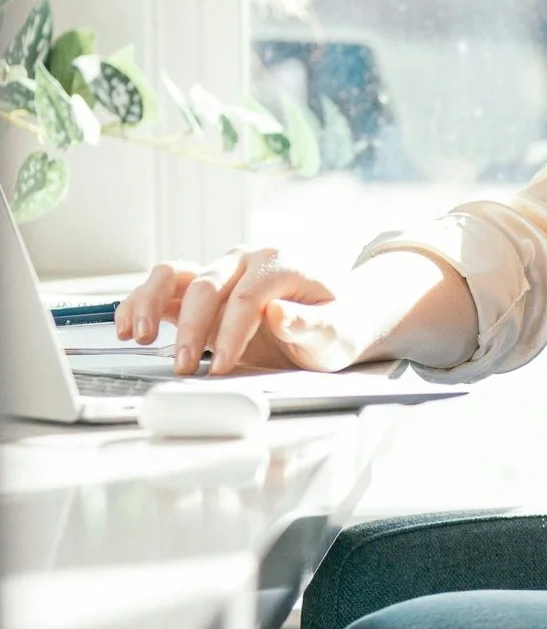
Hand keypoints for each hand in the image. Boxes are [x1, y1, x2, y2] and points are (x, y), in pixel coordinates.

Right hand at [114, 248, 371, 377]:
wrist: (332, 317)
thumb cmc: (335, 324)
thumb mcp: (337, 331)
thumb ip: (312, 324)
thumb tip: (279, 313)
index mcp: (281, 264)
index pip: (247, 296)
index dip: (230, 332)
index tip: (220, 367)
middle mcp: (245, 260)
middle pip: (207, 285)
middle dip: (191, 329)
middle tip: (185, 368)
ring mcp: (220, 271)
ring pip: (174, 273)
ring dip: (151, 303)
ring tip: (140, 338)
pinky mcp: (200, 289)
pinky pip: (163, 286)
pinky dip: (140, 302)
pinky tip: (128, 328)